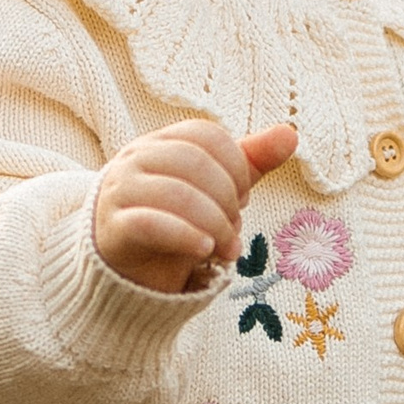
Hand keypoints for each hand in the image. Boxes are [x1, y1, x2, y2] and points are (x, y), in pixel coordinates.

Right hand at [94, 118, 299, 293]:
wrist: (125, 269)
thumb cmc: (174, 221)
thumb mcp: (214, 190)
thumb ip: (250, 163)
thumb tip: (290, 134)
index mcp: (161, 142)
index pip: (207, 135)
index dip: (236, 166)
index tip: (243, 198)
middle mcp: (136, 158)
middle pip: (193, 161)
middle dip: (226, 198)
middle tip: (236, 229)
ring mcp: (120, 191)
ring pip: (176, 193)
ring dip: (214, 224)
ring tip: (226, 249)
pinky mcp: (113, 228)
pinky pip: (150, 223)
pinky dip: (185, 236)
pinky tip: (205, 250)